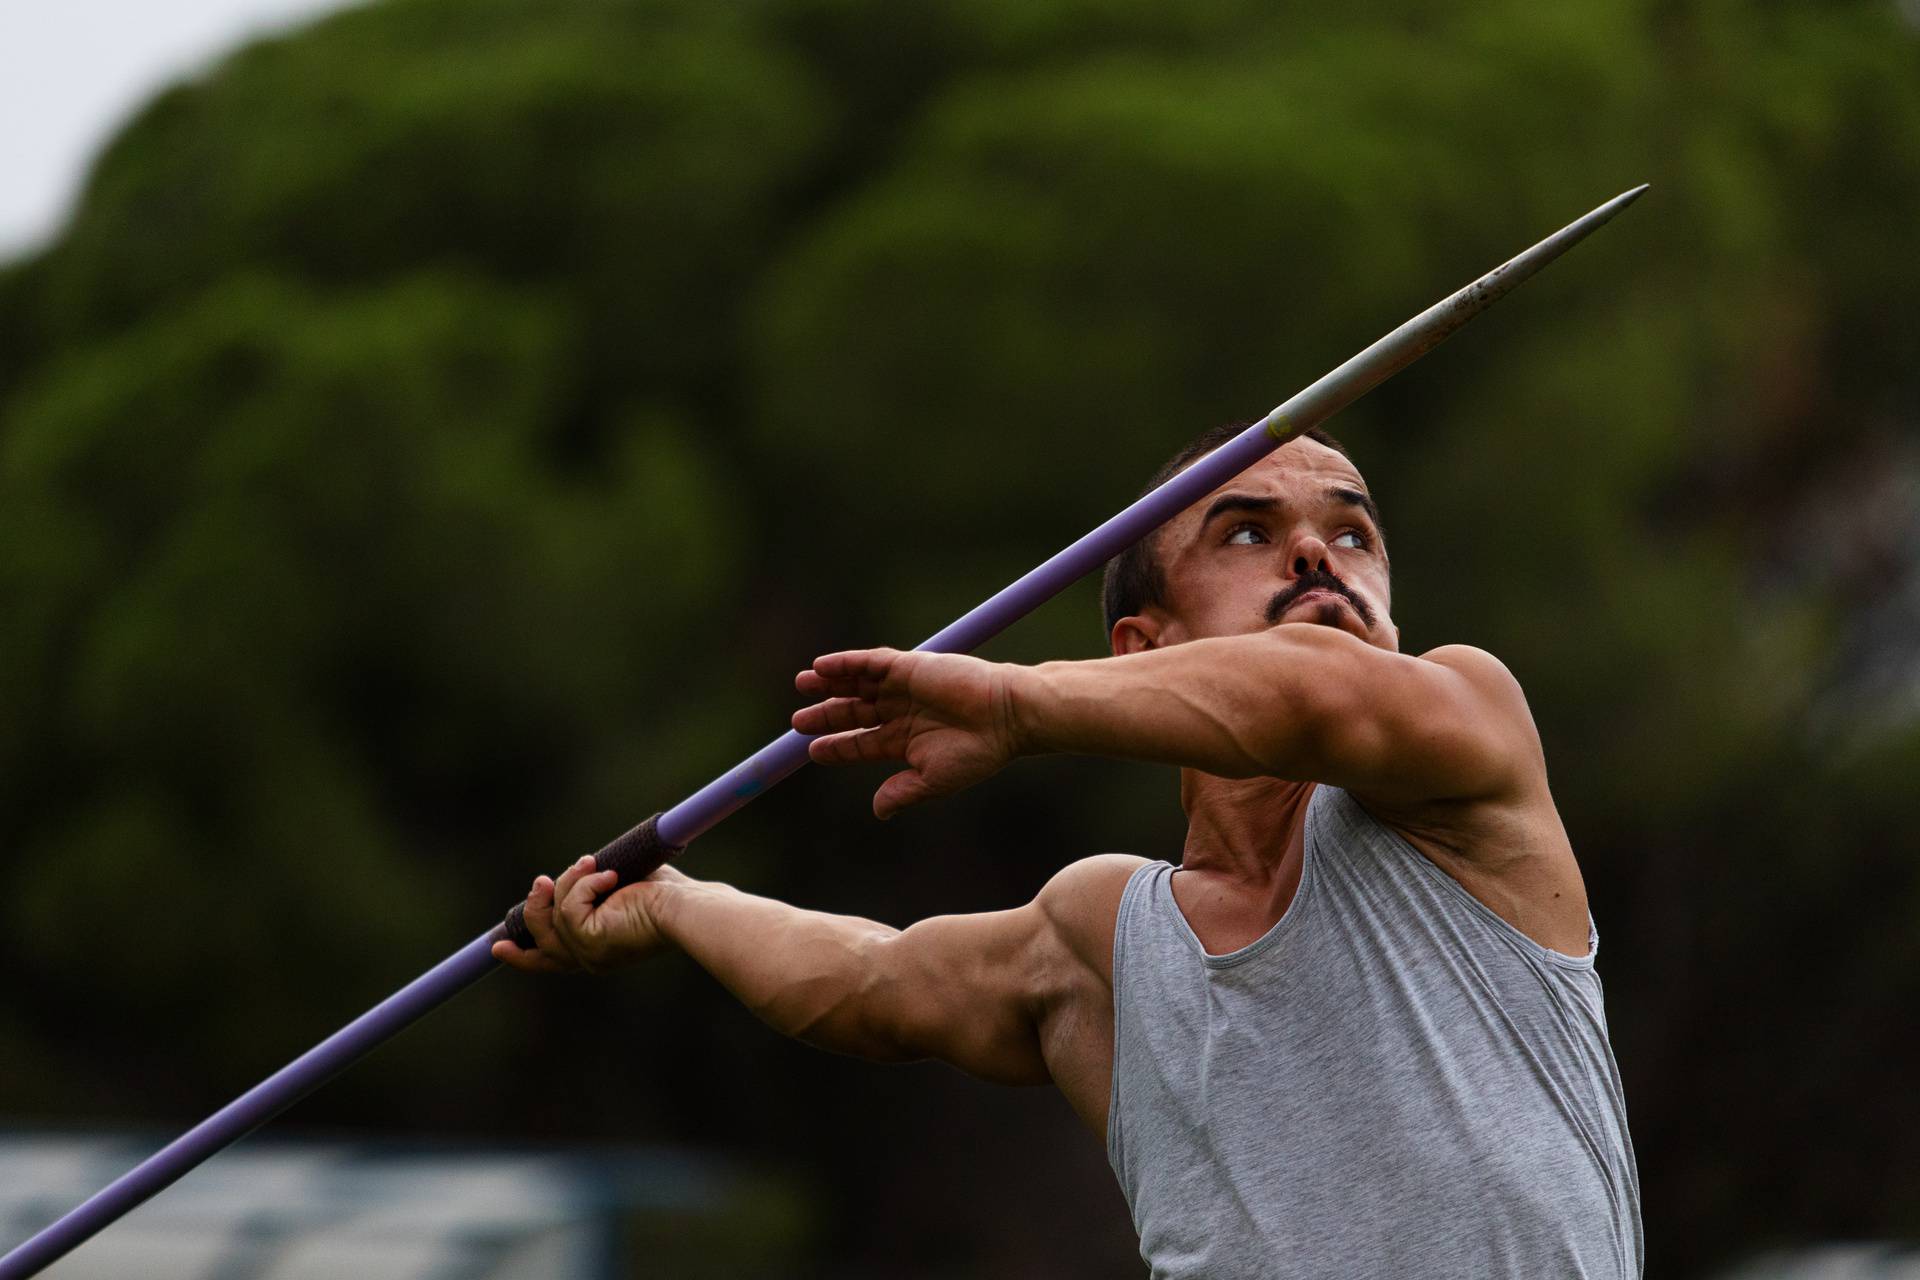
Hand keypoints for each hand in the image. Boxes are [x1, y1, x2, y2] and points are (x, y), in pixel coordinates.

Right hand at [491, 855, 684, 973]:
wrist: (685, 907)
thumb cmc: (667, 894)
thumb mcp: (621, 887)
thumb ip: (596, 885)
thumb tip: (583, 867)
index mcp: (598, 949)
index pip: (550, 961)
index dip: (521, 956)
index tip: (498, 947)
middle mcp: (590, 959)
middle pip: (539, 943)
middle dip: (535, 908)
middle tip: (541, 881)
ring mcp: (588, 955)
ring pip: (551, 915)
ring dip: (570, 881)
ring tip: (594, 864)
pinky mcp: (589, 942)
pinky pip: (568, 905)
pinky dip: (586, 883)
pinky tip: (610, 876)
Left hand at [792, 648, 1024, 818]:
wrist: (1007, 716)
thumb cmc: (978, 751)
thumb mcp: (934, 780)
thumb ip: (903, 793)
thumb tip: (877, 811)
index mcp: (907, 742)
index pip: (862, 743)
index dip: (837, 746)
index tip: (812, 750)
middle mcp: (903, 713)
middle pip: (854, 712)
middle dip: (825, 715)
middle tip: (797, 720)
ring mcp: (905, 688)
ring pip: (858, 684)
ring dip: (829, 684)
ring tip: (801, 684)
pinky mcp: (910, 666)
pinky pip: (870, 661)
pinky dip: (845, 663)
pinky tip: (822, 667)